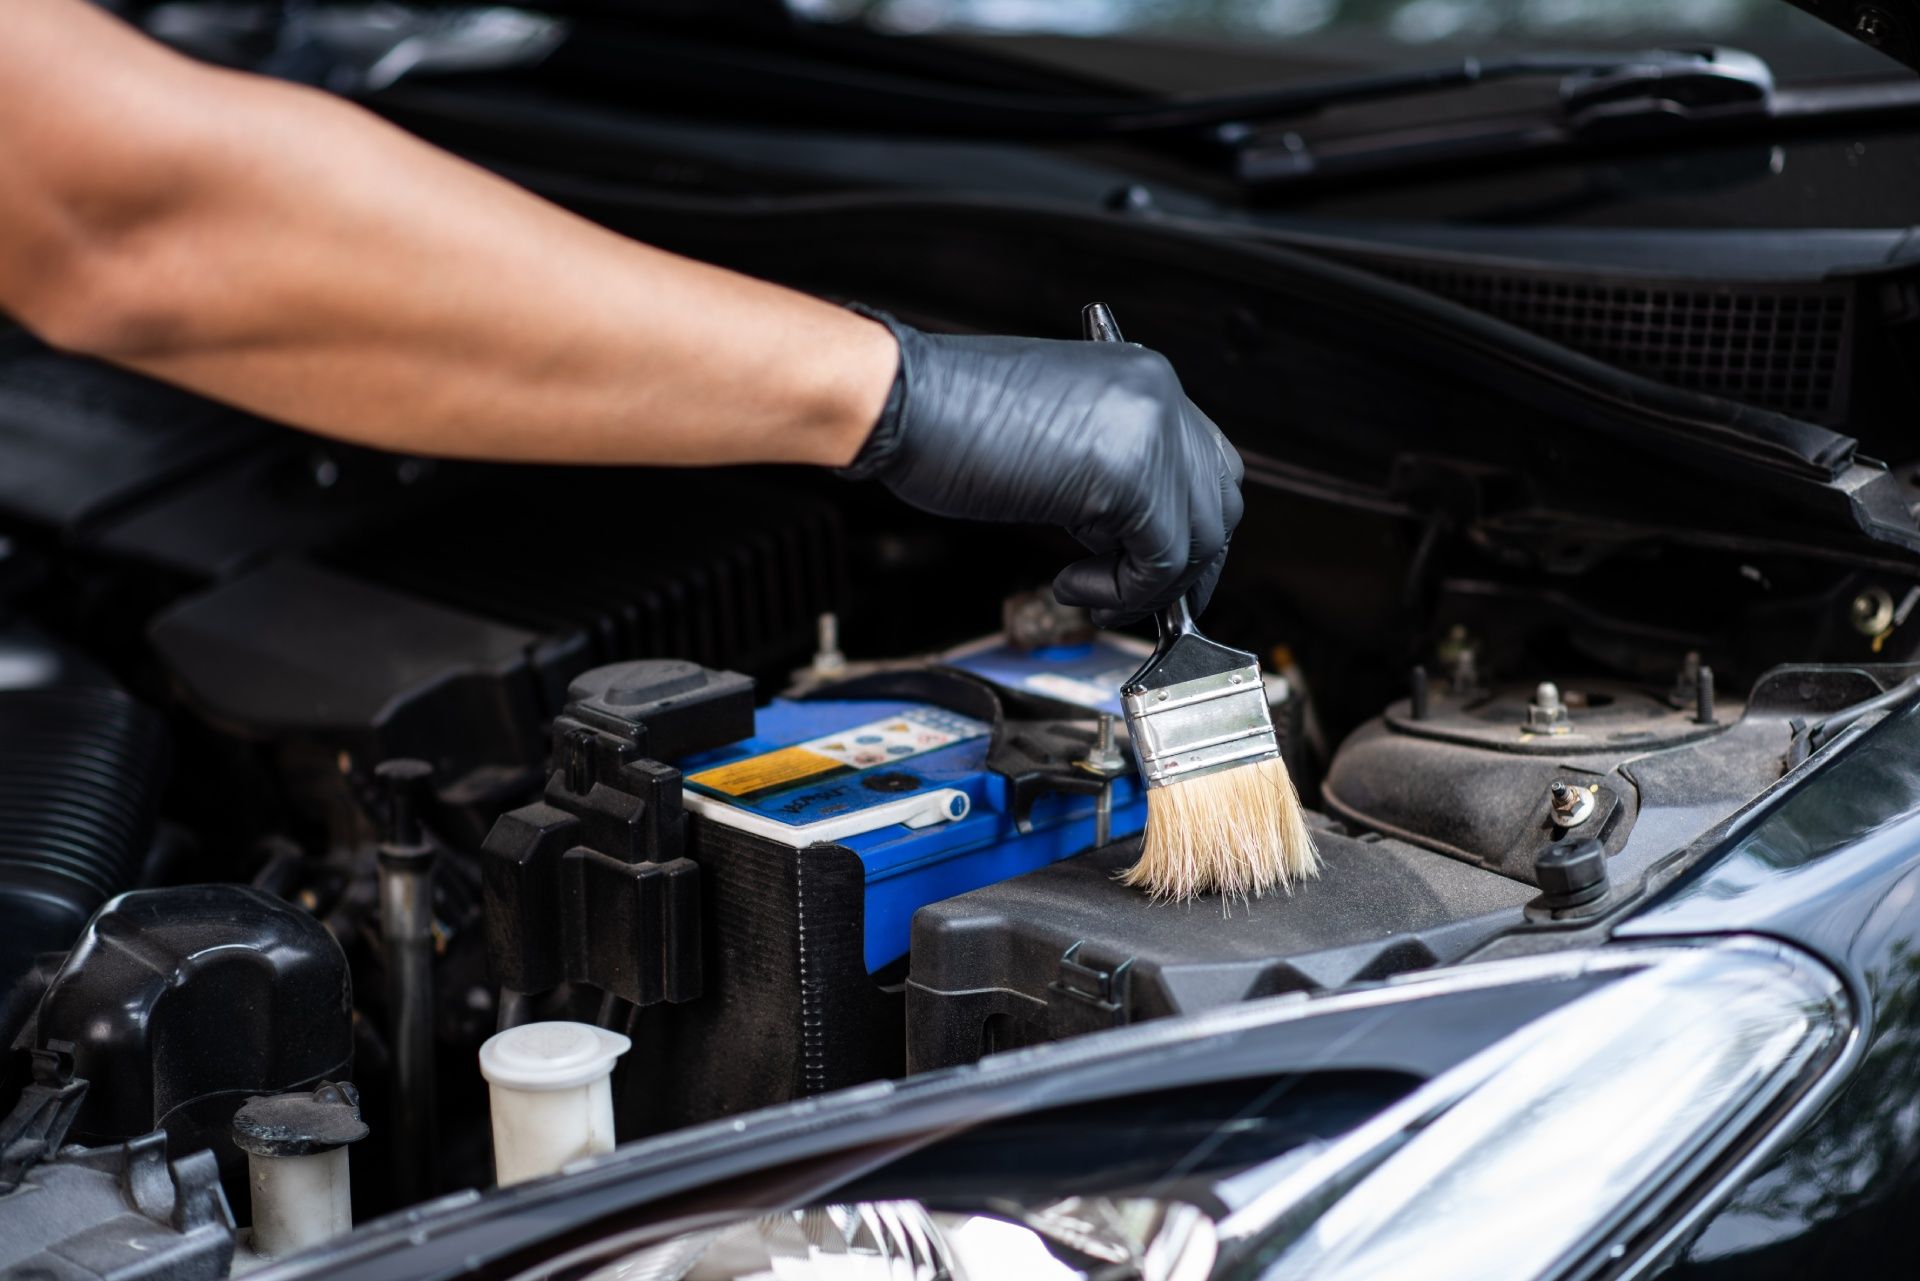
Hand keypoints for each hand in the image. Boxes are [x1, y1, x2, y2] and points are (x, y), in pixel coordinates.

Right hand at [841, 312, 1244, 625]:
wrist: (900, 400)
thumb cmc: (948, 418)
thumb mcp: (1055, 437)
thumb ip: (1109, 472)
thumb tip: (1132, 536)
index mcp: (1142, 379)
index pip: (1208, 464)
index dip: (1187, 526)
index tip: (1157, 569)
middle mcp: (1158, 397)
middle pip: (1218, 503)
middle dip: (1184, 565)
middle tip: (1136, 598)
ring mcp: (1150, 431)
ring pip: (1197, 538)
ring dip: (1148, 584)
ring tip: (1089, 589)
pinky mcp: (1129, 475)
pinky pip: (1161, 561)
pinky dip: (1124, 591)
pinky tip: (1072, 584)